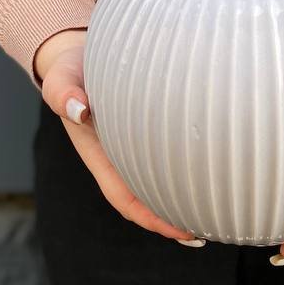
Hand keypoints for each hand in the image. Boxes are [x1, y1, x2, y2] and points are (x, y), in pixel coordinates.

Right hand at [40, 33, 200, 245]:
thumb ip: (64, 92)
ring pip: (163, 177)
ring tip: (222, 206)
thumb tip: (79, 109)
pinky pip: (169, 151)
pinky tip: (214, 160)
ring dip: (186, 193)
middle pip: (150, 197)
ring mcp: (134, 143)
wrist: (76, 53)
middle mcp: (119, 156)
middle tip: (215, 225)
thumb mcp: (61, 79)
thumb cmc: (69, 70)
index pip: (127, 198)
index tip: (183, 231)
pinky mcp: (150, 124)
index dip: (154, 218)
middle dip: (178, 216)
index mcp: (100, 156)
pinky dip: (188, 162)